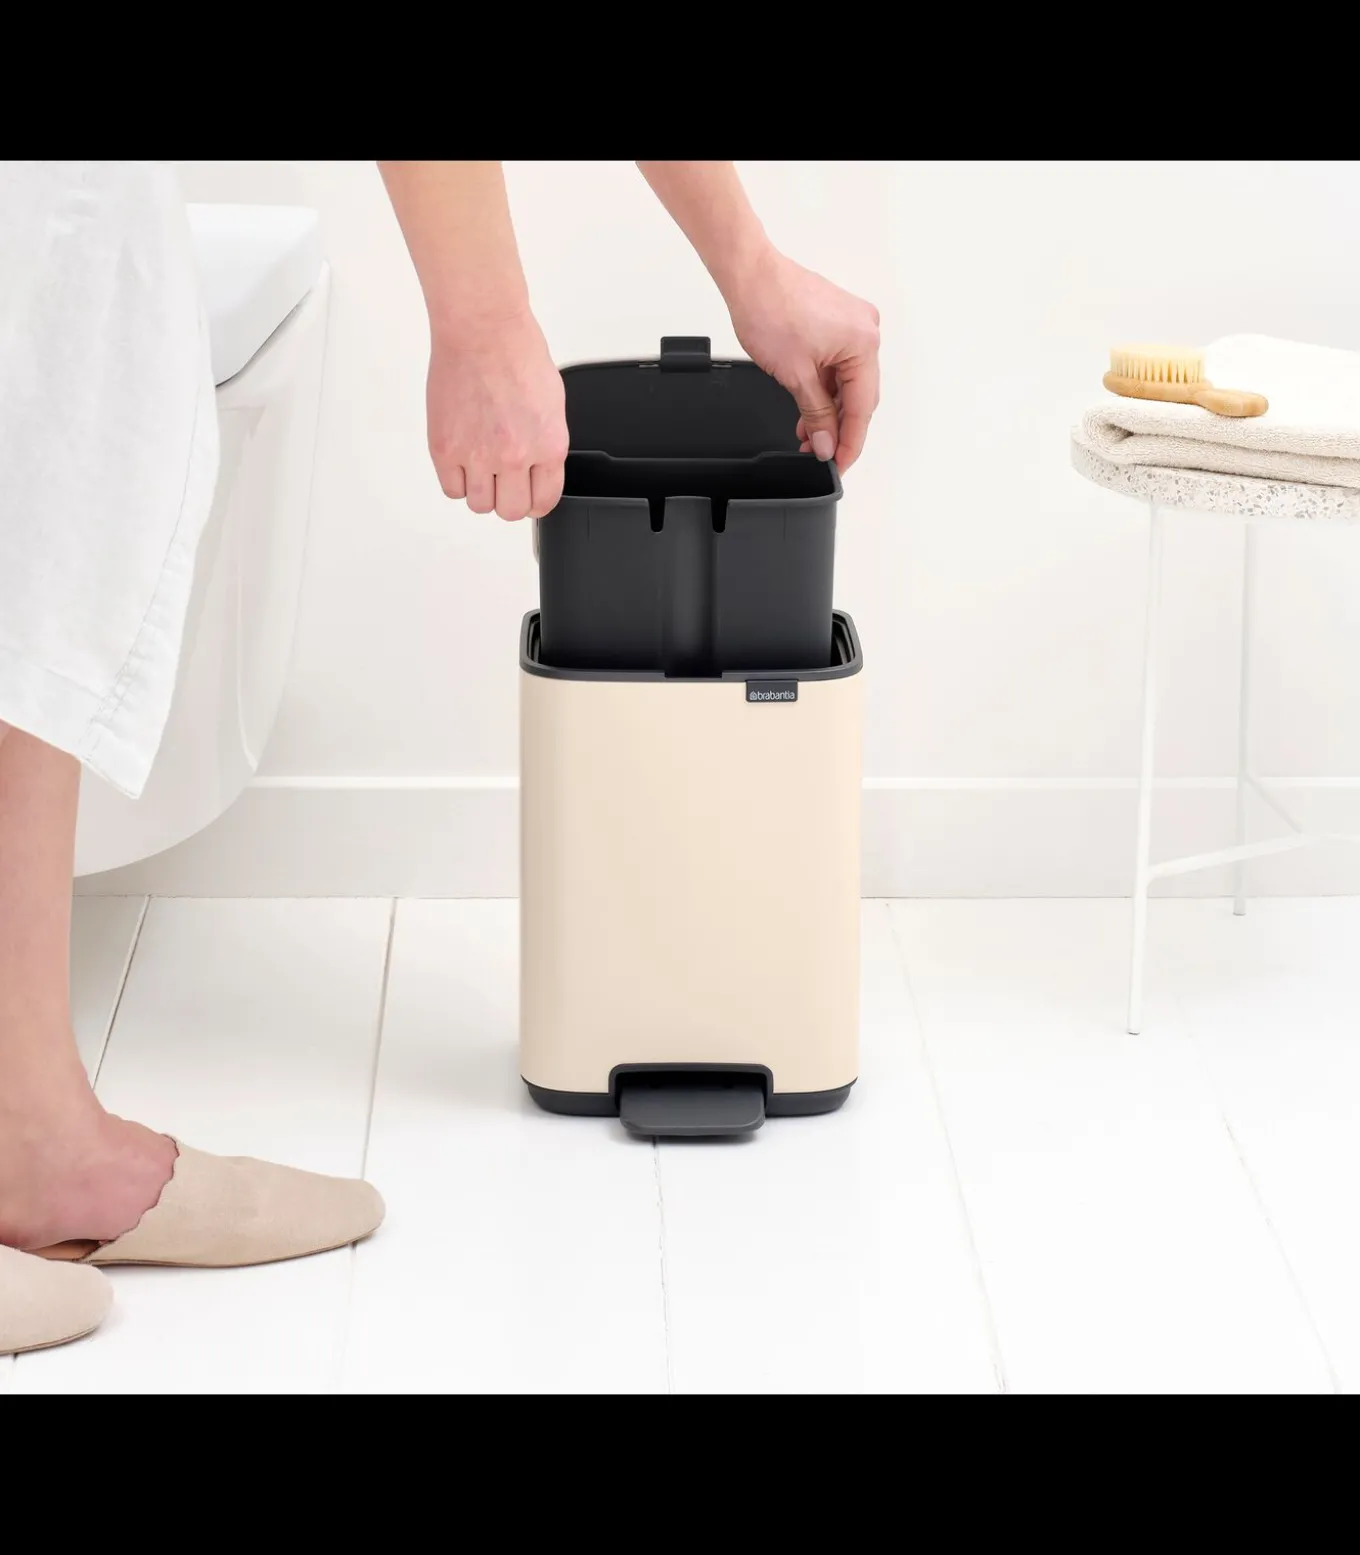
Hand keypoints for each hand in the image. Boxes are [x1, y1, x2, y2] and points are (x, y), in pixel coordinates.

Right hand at [425, 310, 567, 520]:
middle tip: (503, 482)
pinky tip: (462, 461)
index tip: (529, 496)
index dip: (535, 501)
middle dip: (509, 499)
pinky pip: (451, 489)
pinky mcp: (444, 448)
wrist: (482, 330)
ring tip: (480, 467)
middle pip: (510, 510)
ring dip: (481, 491)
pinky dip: (457, 480)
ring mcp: (476, 455)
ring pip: (479, 505)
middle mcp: (513, 457)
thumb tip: (538, 471)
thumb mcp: (553, 405)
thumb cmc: (517, 355)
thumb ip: (545, 444)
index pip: (543, 501)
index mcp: (548, 446)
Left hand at [723, 249, 879, 470]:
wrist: (750, 275)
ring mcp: (852, 324)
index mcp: (863, 343)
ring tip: (807, 434)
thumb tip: (826, 443)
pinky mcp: (837, 321)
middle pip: (858, 395)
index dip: (851, 442)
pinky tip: (809, 408)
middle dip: (838, 427)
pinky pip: (838, 365)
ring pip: (846, 382)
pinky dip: (824, 388)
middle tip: (820, 453)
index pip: (862, 407)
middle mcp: (866, 330)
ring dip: (828, 410)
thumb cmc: (770, 309)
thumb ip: (816, 415)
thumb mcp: (795, 376)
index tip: (840, 464)